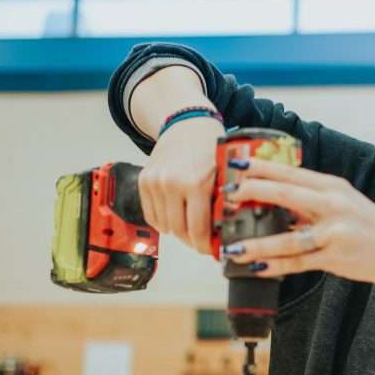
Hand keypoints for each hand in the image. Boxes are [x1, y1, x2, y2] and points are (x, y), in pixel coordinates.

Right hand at [138, 117, 225, 254]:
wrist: (187, 123)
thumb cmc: (212, 147)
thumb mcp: (227, 174)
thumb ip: (227, 203)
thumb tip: (230, 236)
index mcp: (195, 183)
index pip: (197, 230)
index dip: (206, 246)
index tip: (213, 251)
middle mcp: (170, 184)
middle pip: (179, 231)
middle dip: (193, 241)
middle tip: (204, 242)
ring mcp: (154, 182)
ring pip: (164, 226)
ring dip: (178, 230)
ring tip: (192, 226)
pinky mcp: (143, 181)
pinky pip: (151, 215)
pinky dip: (164, 220)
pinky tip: (178, 215)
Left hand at [222, 158, 374, 284]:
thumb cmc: (367, 225)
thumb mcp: (343, 201)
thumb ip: (311, 198)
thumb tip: (272, 197)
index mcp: (332, 186)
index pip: (290, 172)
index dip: (260, 167)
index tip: (235, 165)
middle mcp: (333, 205)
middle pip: (285, 195)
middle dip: (252, 193)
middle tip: (226, 196)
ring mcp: (334, 232)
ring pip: (288, 237)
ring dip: (257, 243)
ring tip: (233, 247)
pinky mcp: (335, 257)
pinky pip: (299, 262)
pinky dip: (276, 265)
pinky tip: (258, 267)